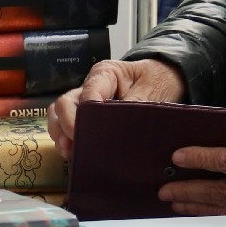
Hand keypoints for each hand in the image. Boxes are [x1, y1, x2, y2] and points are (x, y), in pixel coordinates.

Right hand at [48, 58, 186, 158]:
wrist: (165, 79)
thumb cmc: (157, 80)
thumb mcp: (152, 91)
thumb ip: (135, 107)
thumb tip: (119, 129)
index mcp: (106, 74)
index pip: (86, 94)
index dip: (82, 116)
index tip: (85, 134)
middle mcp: (91, 85)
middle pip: (65, 103)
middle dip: (65, 126)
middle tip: (73, 145)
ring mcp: (86, 100)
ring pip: (59, 114)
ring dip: (60, 133)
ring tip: (69, 151)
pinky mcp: (88, 115)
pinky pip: (67, 125)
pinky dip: (66, 138)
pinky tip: (72, 152)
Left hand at [160, 131, 225, 215]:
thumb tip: (218, 133)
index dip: (201, 158)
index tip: (178, 156)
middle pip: (219, 192)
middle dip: (188, 191)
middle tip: (164, 189)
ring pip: (222, 210)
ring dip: (194, 206)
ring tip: (172, 201)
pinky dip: (210, 215)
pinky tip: (193, 211)